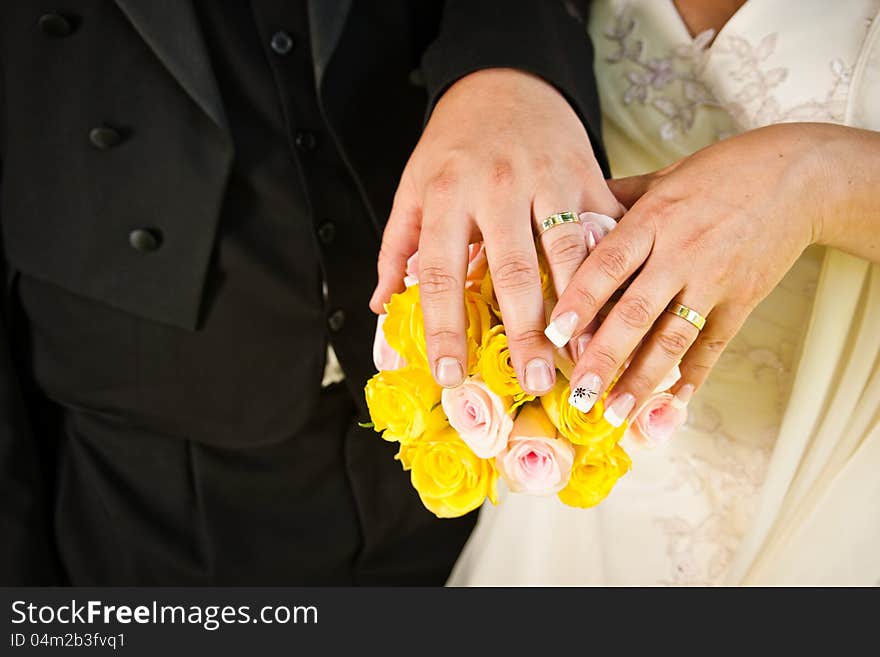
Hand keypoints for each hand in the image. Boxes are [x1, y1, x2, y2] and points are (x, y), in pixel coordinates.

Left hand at [370, 68, 618, 392]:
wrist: (504, 83)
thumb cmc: (453, 145)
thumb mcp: (413, 186)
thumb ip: (395, 246)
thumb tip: (380, 306)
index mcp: (446, 195)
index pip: (438, 272)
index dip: (444, 328)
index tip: (451, 374)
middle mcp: (498, 186)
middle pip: (512, 270)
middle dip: (525, 332)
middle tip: (534, 382)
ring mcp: (548, 178)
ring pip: (567, 252)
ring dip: (580, 309)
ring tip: (585, 356)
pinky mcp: (587, 174)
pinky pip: (604, 227)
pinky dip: (614, 270)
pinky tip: (622, 308)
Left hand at [549, 123, 833, 423]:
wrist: (799, 178)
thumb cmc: (723, 172)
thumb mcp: (664, 175)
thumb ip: (618, 199)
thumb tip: (573, 216)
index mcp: (654, 219)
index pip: (608, 265)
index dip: (580, 301)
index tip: (554, 334)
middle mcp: (682, 253)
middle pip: (635, 312)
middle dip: (604, 357)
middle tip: (578, 392)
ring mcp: (714, 281)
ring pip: (672, 339)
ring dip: (642, 379)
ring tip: (617, 411)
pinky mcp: (741, 300)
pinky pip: (713, 346)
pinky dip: (693, 377)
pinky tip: (671, 403)